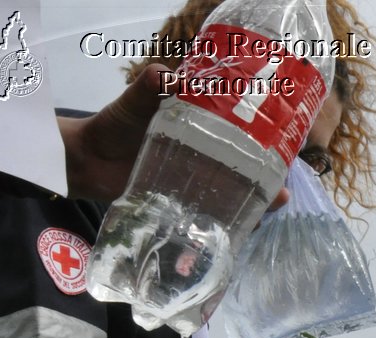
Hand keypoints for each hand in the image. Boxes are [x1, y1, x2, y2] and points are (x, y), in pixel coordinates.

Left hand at [58, 64, 287, 207]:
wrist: (86, 162)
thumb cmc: (112, 126)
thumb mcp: (133, 102)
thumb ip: (148, 88)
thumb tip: (166, 75)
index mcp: (202, 125)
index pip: (244, 129)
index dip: (269, 136)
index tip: (289, 143)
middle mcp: (208, 153)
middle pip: (250, 165)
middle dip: (272, 176)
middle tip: (284, 186)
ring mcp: (199, 180)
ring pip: (239, 190)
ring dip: (260, 199)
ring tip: (274, 205)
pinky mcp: (187, 203)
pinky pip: (217, 212)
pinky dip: (235, 219)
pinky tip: (248, 225)